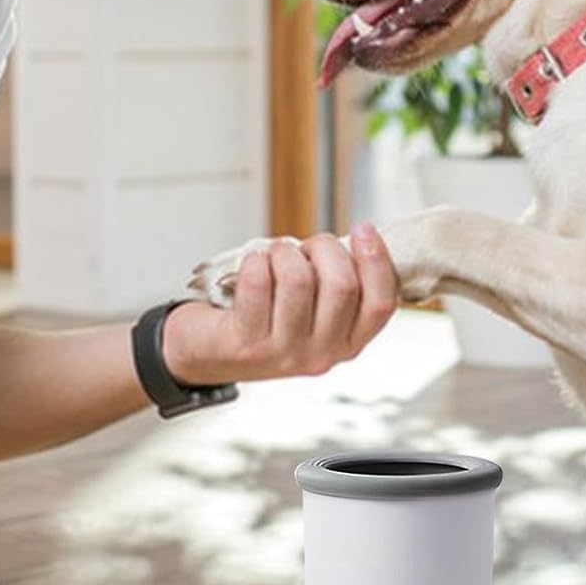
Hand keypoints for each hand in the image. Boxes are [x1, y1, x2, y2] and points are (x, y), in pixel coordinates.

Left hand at [161, 226, 399, 383]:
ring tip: (273, 258)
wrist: (204, 352)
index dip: (377, 260)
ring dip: (284, 253)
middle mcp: (321, 355)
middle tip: (305, 247)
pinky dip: (254, 261)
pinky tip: (250, 269)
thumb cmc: (266, 318)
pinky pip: (259, 281)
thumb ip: (342, 283)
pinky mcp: (247, 344)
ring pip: (299, 279)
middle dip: (324, 248)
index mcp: (348, 343)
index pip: (381, 303)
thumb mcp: (315, 309)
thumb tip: (365, 238)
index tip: (364, 229)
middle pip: (343, 285)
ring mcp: (284, 353)